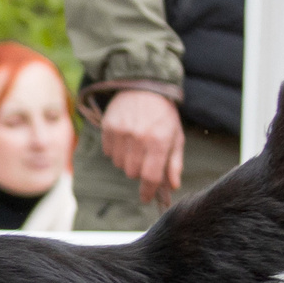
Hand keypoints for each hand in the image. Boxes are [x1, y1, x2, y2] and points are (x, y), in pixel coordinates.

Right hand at [99, 87, 186, 206]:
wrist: (143, 84)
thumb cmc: (162, 113)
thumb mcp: (175, 136)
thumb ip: (174, 162)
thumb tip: (172, 186)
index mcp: (158, 141)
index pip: (150, 176)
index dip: (148, 191)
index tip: (146, 198)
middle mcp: (138, 138)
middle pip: (132, 172)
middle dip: (139, 170)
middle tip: (144, 157)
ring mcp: (121, 132)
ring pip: (118, 163)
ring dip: (126, 160)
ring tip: (134, 145)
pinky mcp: (108, 127)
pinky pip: (107, 152)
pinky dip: (115, 150)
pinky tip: (124, 138)